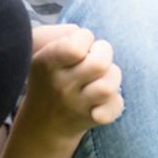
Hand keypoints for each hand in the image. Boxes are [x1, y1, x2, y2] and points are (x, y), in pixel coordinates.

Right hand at [20, 25, 123, 147]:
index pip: (75, 48)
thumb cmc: (50, 77)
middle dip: (104, 52)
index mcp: (48, 64)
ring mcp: (76, 105)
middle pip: (100, 64)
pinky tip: (104, 98)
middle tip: (96, 56)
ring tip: (102, 75)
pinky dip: (115, 101)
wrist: (42, 123)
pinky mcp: (91, 119)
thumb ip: (63, 35)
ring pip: (109, 86)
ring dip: (111, 76)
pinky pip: (115, 106)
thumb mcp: (44, 53)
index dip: (85, 38)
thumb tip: (84, 34)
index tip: (80, 44)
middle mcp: (61, 86)